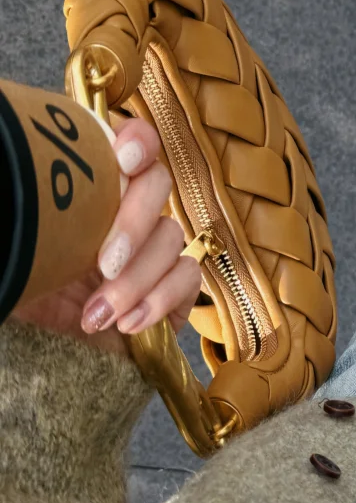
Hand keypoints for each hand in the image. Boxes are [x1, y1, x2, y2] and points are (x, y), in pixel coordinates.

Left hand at [12, 117, 202, 358]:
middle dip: (134, 223)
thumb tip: (26, 185)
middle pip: (158, 184)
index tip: (124, 160)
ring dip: (137, 278)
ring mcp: (150, 250)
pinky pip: (189, 277)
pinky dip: (160, 299)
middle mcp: (123, 211)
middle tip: (104, 264)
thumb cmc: (23, 289)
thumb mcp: (20, 244)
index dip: (137, 141)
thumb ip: (35, 210)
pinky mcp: (173, 289)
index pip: (129, 142)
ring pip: (171, 237)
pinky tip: (127, 325)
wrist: (36, 361)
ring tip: (98, 314)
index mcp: (90, 188)